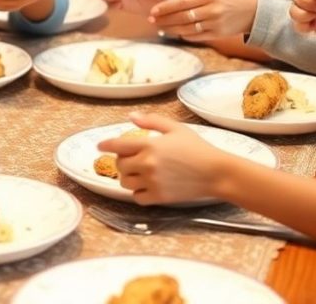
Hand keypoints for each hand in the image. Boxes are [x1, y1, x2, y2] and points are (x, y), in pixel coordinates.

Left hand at [98, 112, 225, 204]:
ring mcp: (152, 182)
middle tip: (129, 159)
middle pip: (120, 165)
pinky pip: (137, 198)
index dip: (106, 145)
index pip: (118, 145)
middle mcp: (147, 164)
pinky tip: (145, 186)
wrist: (216, 172)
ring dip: (127, 177)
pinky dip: (137, 193)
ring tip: (137, 172)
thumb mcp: (175, 128)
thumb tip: (131, 117)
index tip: (100, 146)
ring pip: (126, 183)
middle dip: (121, 161)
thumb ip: (151, 121)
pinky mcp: (159, 198)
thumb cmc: (197, 148)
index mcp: (150, 145)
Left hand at [149, 0, 256, 38]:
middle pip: (182, 17)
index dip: (166, 7)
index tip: (153, 10)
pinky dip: (184, 35)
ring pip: (187, 29)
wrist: (255, 12)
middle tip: (151, 20)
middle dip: (164, 19)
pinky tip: (176, 32)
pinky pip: (196, 37)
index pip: (182, 2)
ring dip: (171, 29)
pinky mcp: (218, 35)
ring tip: (160, 27)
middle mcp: (211, 10)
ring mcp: (214, 24)